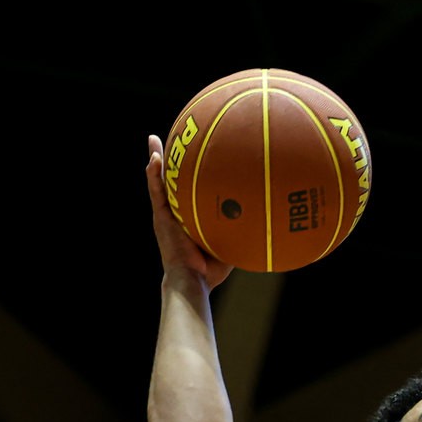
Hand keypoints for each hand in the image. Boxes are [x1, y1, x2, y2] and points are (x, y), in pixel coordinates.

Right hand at [144, 135, 233, 291]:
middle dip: (170, 162)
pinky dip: (154, 174)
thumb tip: (267, 218)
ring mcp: (165, 214)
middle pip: (171, 182)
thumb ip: (240, 229)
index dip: (188, 175)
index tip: (194, 157)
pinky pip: (157, 191)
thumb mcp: (229, 243)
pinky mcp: (160, 217)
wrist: (191, 280)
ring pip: (159, 182)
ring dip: (156, 161)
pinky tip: (155, 157)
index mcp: (187, 218)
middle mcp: (174, 214)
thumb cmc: (210, 270)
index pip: (188, 191)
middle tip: (169, 141)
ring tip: (153, 140)